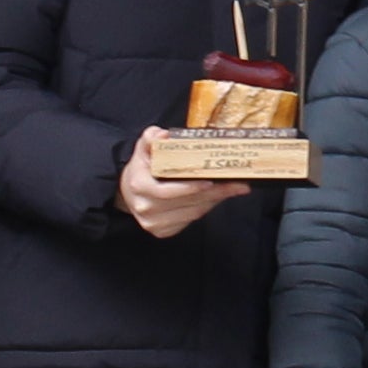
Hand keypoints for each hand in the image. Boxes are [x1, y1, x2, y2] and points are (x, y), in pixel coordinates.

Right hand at [117, 141, 247, 237]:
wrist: (128, 193)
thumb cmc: (141, 168)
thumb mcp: (143, 148)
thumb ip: (151, 138)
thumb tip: (164, 135)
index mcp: (140, 186)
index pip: (169, 191)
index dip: (191, 187)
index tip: (212, 181)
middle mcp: (146, 208)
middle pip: (187, 202)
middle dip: (216, 193)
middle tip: (238, 184)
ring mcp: (154, 223)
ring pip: (193, 213)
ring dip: (215, 200)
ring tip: (235, 188)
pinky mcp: (163, 231)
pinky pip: (191, 220)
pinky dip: (206, 208)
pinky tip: (218, 197)